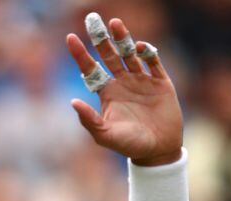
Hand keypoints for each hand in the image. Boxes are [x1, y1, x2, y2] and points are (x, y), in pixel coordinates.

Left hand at [67, 16, 182, 165]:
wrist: (159, 150)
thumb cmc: (129, 145)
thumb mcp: (105, 135)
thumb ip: (90, 120)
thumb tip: (73, 102)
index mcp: (107, 93)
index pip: (91, 69)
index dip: (80, 54)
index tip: (70, 37)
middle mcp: (123, 82)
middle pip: (109, 54)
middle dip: (100, 38)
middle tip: (92, 19)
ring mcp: (142, 80)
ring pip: (130, 53)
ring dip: (123, 38)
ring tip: (115, 23)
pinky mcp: (161, 82)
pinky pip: (153, 62)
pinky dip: (147, 53)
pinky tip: (140, 47)